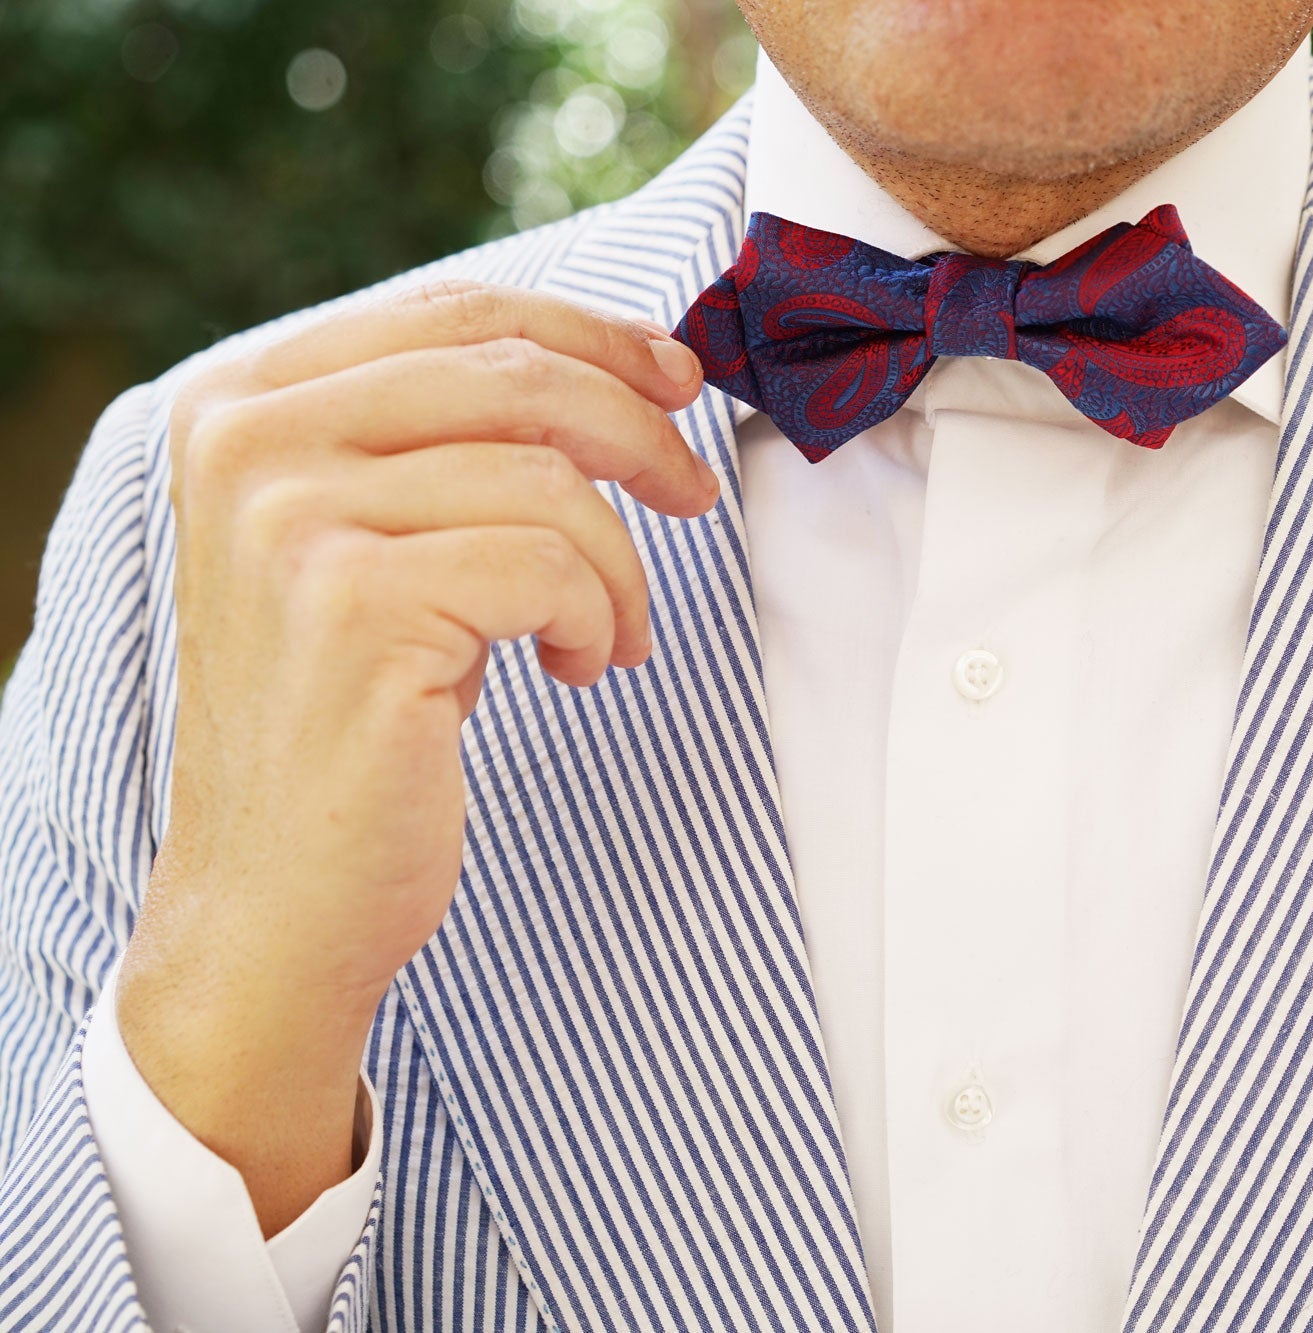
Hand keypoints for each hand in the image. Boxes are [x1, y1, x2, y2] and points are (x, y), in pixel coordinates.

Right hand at [114, 279, 716, 1233]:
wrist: (280, 897)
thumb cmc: (355, 717)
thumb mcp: (377, 543)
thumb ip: (446, 441)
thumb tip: (627, 363)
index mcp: (246, 403)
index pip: (456, 311)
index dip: (592, 333)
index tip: (675, 377)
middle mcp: (249, 441)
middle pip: (514, 373)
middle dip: (638, 428)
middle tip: (692, 491)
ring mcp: (292, 519)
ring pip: (549, 478)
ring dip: (619, 565)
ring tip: (608, 634)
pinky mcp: (355, 605)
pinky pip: (552, 565)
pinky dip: (596, 618)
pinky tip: (577, 668)